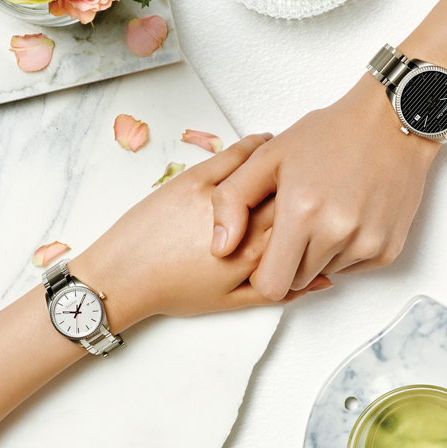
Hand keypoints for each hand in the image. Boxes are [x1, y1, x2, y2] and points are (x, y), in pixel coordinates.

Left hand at [69, 134, 331, 330]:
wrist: (123, 276)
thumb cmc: (173, 290)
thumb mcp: (233, 301)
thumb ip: (282, 290)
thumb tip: (323, 283)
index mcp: (258, 256)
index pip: (305, 232)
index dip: (316, 219)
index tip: (321, 207)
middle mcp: (247, 226)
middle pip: (293, 201)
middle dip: (306, 190)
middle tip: (314, 180)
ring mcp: (223, 200)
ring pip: (273, 176)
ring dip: (289, 167)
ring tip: (297, 164)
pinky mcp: (198, 178)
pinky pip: (240, 154)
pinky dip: (258, 147)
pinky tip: (268, 146)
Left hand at [210, 75, 438, 300]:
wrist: (391, 122)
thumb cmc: (330, 135)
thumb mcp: (268, 157)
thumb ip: (231, 201)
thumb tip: (220, 248)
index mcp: (302, 213)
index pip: (270, 286)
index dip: (261, 273)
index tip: (265, 251)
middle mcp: (337, 234)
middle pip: (297, 281)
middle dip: (289, 260)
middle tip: (295, 222)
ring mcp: (367, 243)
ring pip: (325, 275)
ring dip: (318, 254)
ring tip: (323, 213)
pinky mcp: (388, 248)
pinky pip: (353, 267)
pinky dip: (345, 250)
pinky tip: (346, 216)